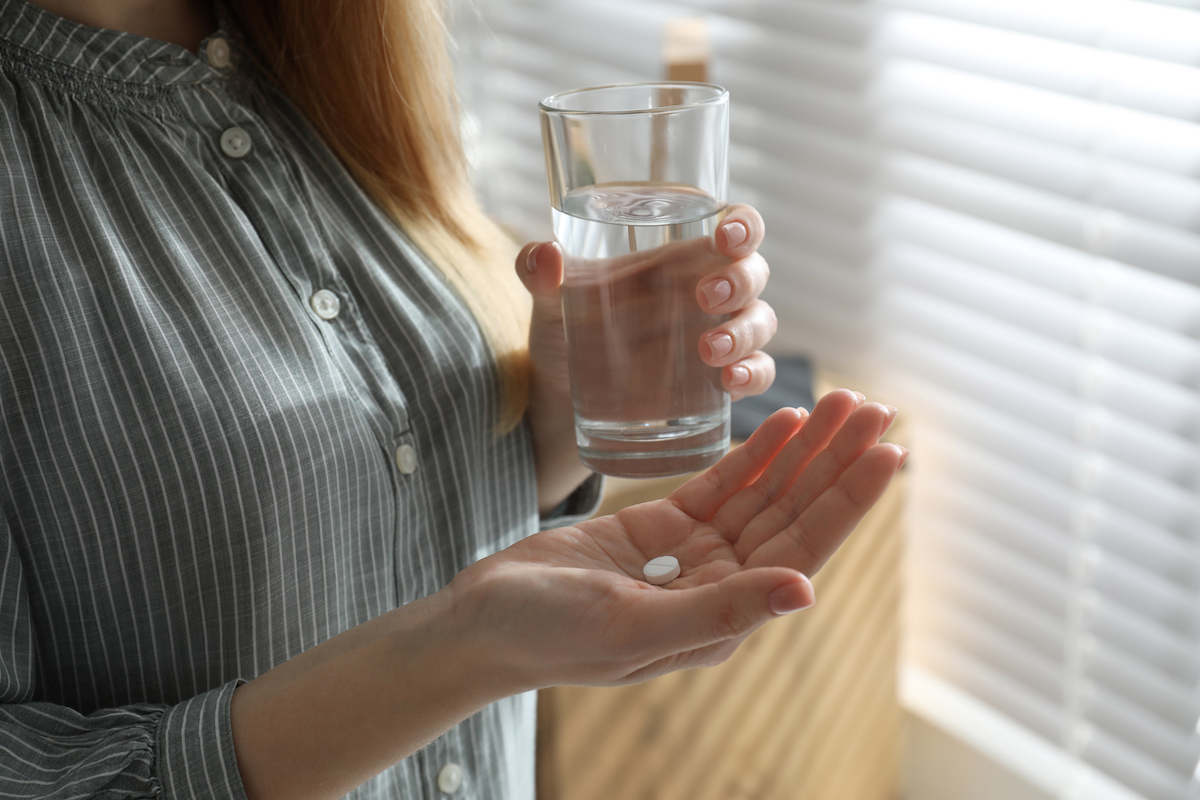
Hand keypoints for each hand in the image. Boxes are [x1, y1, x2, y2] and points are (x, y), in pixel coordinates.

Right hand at [446, 390, 904, 691]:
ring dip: (804, 450)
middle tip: (876, 407)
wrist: (482, 623)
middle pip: (792, 514)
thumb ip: (718, 610)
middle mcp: (720, 585)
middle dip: (835, 462)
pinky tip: (786, 421)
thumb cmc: (548, 636)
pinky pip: (721, 485)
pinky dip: (754, 454)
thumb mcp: (631, 627)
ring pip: (763, 494)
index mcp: (723, 618)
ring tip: (844, 401)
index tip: (889, 453)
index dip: (846, 501)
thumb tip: (805, 590)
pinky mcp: (661, 528)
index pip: (802, 551)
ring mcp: (692, 556)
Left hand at [517, 203, 776, 510]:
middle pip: (753, 272)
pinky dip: (753, 375)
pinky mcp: (718, 385)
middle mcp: (709, 294)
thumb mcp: (549, 301)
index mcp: (679, 260)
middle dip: (741, 280)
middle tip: (706, 296)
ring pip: (760, 323)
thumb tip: (544, 254)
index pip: (732, 229)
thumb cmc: (566, 334)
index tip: (726, 234)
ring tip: (707, 350)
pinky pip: (757, 374)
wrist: (560, 400)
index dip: (743, 225)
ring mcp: (720, 339)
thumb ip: (538, 273)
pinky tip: (729, 382)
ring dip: (744, 332)